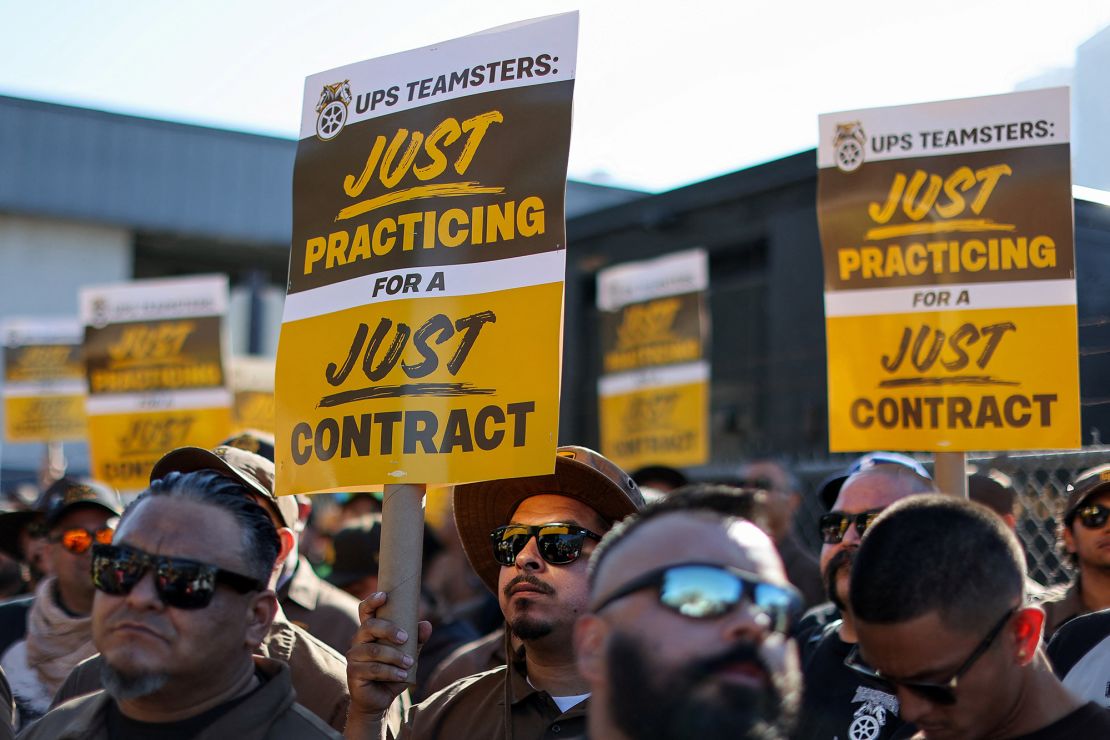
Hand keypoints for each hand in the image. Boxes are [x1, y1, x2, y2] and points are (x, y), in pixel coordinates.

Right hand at [346, 591, 433, 716]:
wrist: (380, 699)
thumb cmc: (393, 671)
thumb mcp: (408, 654)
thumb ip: (416, 640)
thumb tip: (426, 624)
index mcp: (370, 631)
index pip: (365, 611)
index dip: (372, 601)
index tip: (384, 595)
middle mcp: (358, 641)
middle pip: (369, 626)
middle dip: (388, 629)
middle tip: (406, 638)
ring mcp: (354, 657)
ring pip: (373, 650)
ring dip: (394, 656)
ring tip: (409, 662)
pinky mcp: (353, 673)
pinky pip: (373, 669)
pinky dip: (391, 672)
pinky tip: (402, 676)